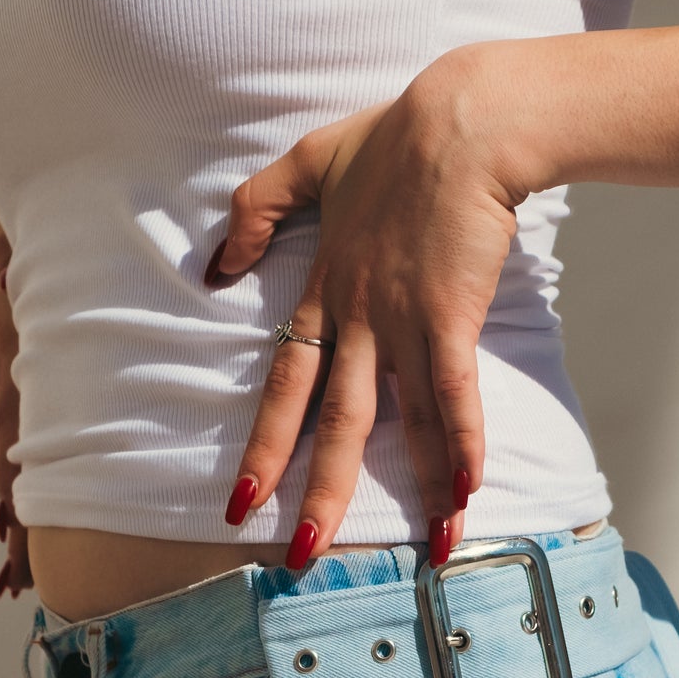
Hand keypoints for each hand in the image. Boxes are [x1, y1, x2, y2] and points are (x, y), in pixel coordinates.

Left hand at [209, 49, 527, 564]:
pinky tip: (465, 492)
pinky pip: (455, 392)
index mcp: (322, 294)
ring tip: (426, 552)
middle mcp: (358, 320)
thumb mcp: (304, 163)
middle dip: (318, 492)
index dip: (264, 448)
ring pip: (403, 422)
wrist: (459, 120)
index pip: (285, 385)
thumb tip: (213, 267)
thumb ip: (255, 211)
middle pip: (334, 422)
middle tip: (301, 557)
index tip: (240, 504)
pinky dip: (462, 442)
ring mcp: (404, 321)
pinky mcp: (452, 315)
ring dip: (413, 491)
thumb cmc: (391, 138)